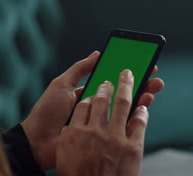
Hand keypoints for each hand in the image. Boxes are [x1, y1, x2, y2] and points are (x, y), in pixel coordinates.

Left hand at [21, 52, 163, 169]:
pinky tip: (144, 106)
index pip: (111, 82)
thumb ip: (79, 69)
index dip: (126, 74)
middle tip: (155, 76)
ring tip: (153, 89)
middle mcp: (96, 108)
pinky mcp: (102, 138)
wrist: (37, 141)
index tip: (141, 64)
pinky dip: (135, 116)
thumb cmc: (47, 112)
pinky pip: (122, 126)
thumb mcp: (61, 85)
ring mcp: (100, 123)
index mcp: (86, 95)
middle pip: (122, 94)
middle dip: (140, 84)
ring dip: (142, 98)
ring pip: (126, 109)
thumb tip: (98, 52)